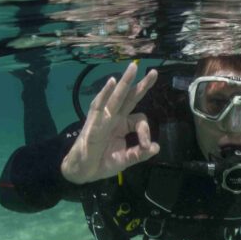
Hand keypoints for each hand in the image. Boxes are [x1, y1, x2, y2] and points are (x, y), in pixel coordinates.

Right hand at [61, 61, 160, 183]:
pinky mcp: (93, 122)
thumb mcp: (126, 159)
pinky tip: (112, 82)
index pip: (139, 119)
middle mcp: (115, 117)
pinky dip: (105, 93)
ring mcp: (104, 118)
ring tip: (133, 67)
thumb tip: (156, 147)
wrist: (83, 172)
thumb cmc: (103, 163)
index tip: (146, 145)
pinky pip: (99, 105)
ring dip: (125, 82)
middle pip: (130, 98)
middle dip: (142, 85)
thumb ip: (140, 153)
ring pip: (116, 97)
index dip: (145, 131)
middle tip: (154, 72)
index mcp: (123, 124)